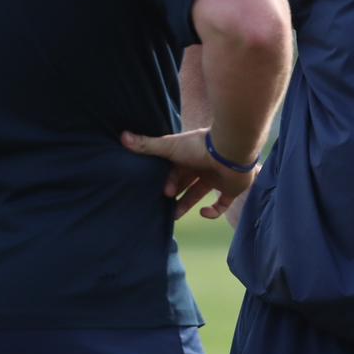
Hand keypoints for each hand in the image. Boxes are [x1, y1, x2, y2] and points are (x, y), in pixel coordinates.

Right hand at [121, 128, 255, 219]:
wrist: (231, 151)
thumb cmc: (198, 147)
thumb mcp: (169, 147)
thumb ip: (146, 145)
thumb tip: (121, 137)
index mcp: (188, 156)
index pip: (174, 171)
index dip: (168, 181)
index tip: (164, 191)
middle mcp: (202, 166)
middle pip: (185, 183)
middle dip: (174, 195)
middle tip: (164, 207)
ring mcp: (217, 177)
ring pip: (199, 194)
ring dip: (187, 204)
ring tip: (174, 217)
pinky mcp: (231, 189)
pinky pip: (222, 204)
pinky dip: (214, 212)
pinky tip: (203, 213)